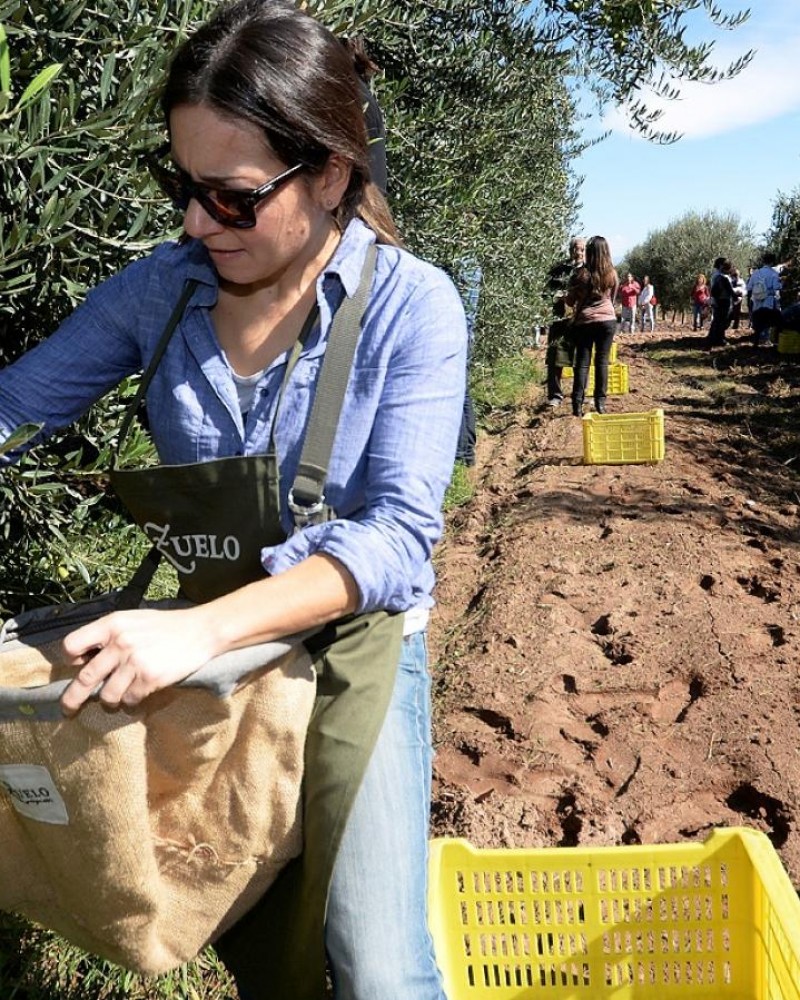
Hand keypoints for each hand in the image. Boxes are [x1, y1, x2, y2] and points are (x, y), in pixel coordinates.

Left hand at [60, 606, 217, 713]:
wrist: (201, 631)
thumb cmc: (166, 626)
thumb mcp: (133, 620)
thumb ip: (110, 634)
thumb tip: (86, 658)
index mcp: (112, 624)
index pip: (72, 645)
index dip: (72, 658)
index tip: (79, 664)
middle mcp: (120, 642)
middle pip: (85, 678)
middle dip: (73, 698)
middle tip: (68, 709)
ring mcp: (135, 662)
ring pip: (107, 695)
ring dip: (110, 701)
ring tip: (119, 697)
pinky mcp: (150, 678)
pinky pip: (130, 700)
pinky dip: (132, 702)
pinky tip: (139, 695)